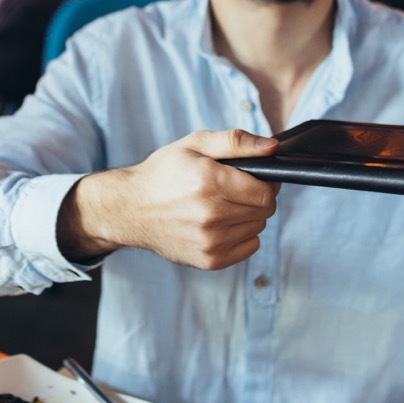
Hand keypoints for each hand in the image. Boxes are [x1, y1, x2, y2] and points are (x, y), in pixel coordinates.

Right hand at [58, 129, 279, 268]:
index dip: (266, 182)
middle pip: (265, 211)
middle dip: (256, 198)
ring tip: (223, 206)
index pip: (266, 192)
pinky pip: (249, 247)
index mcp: (210, 182)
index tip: (253, 178)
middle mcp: (211, 215)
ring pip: (258, 228)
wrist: (130, 208)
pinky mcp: (209, 260)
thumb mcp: (195, 144)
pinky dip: (242, 235)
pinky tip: (221, 224)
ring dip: (248, 216)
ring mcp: (210, 241)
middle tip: (235, 190)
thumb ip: (236, 142)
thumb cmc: (164, 172)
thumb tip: (273, 148)